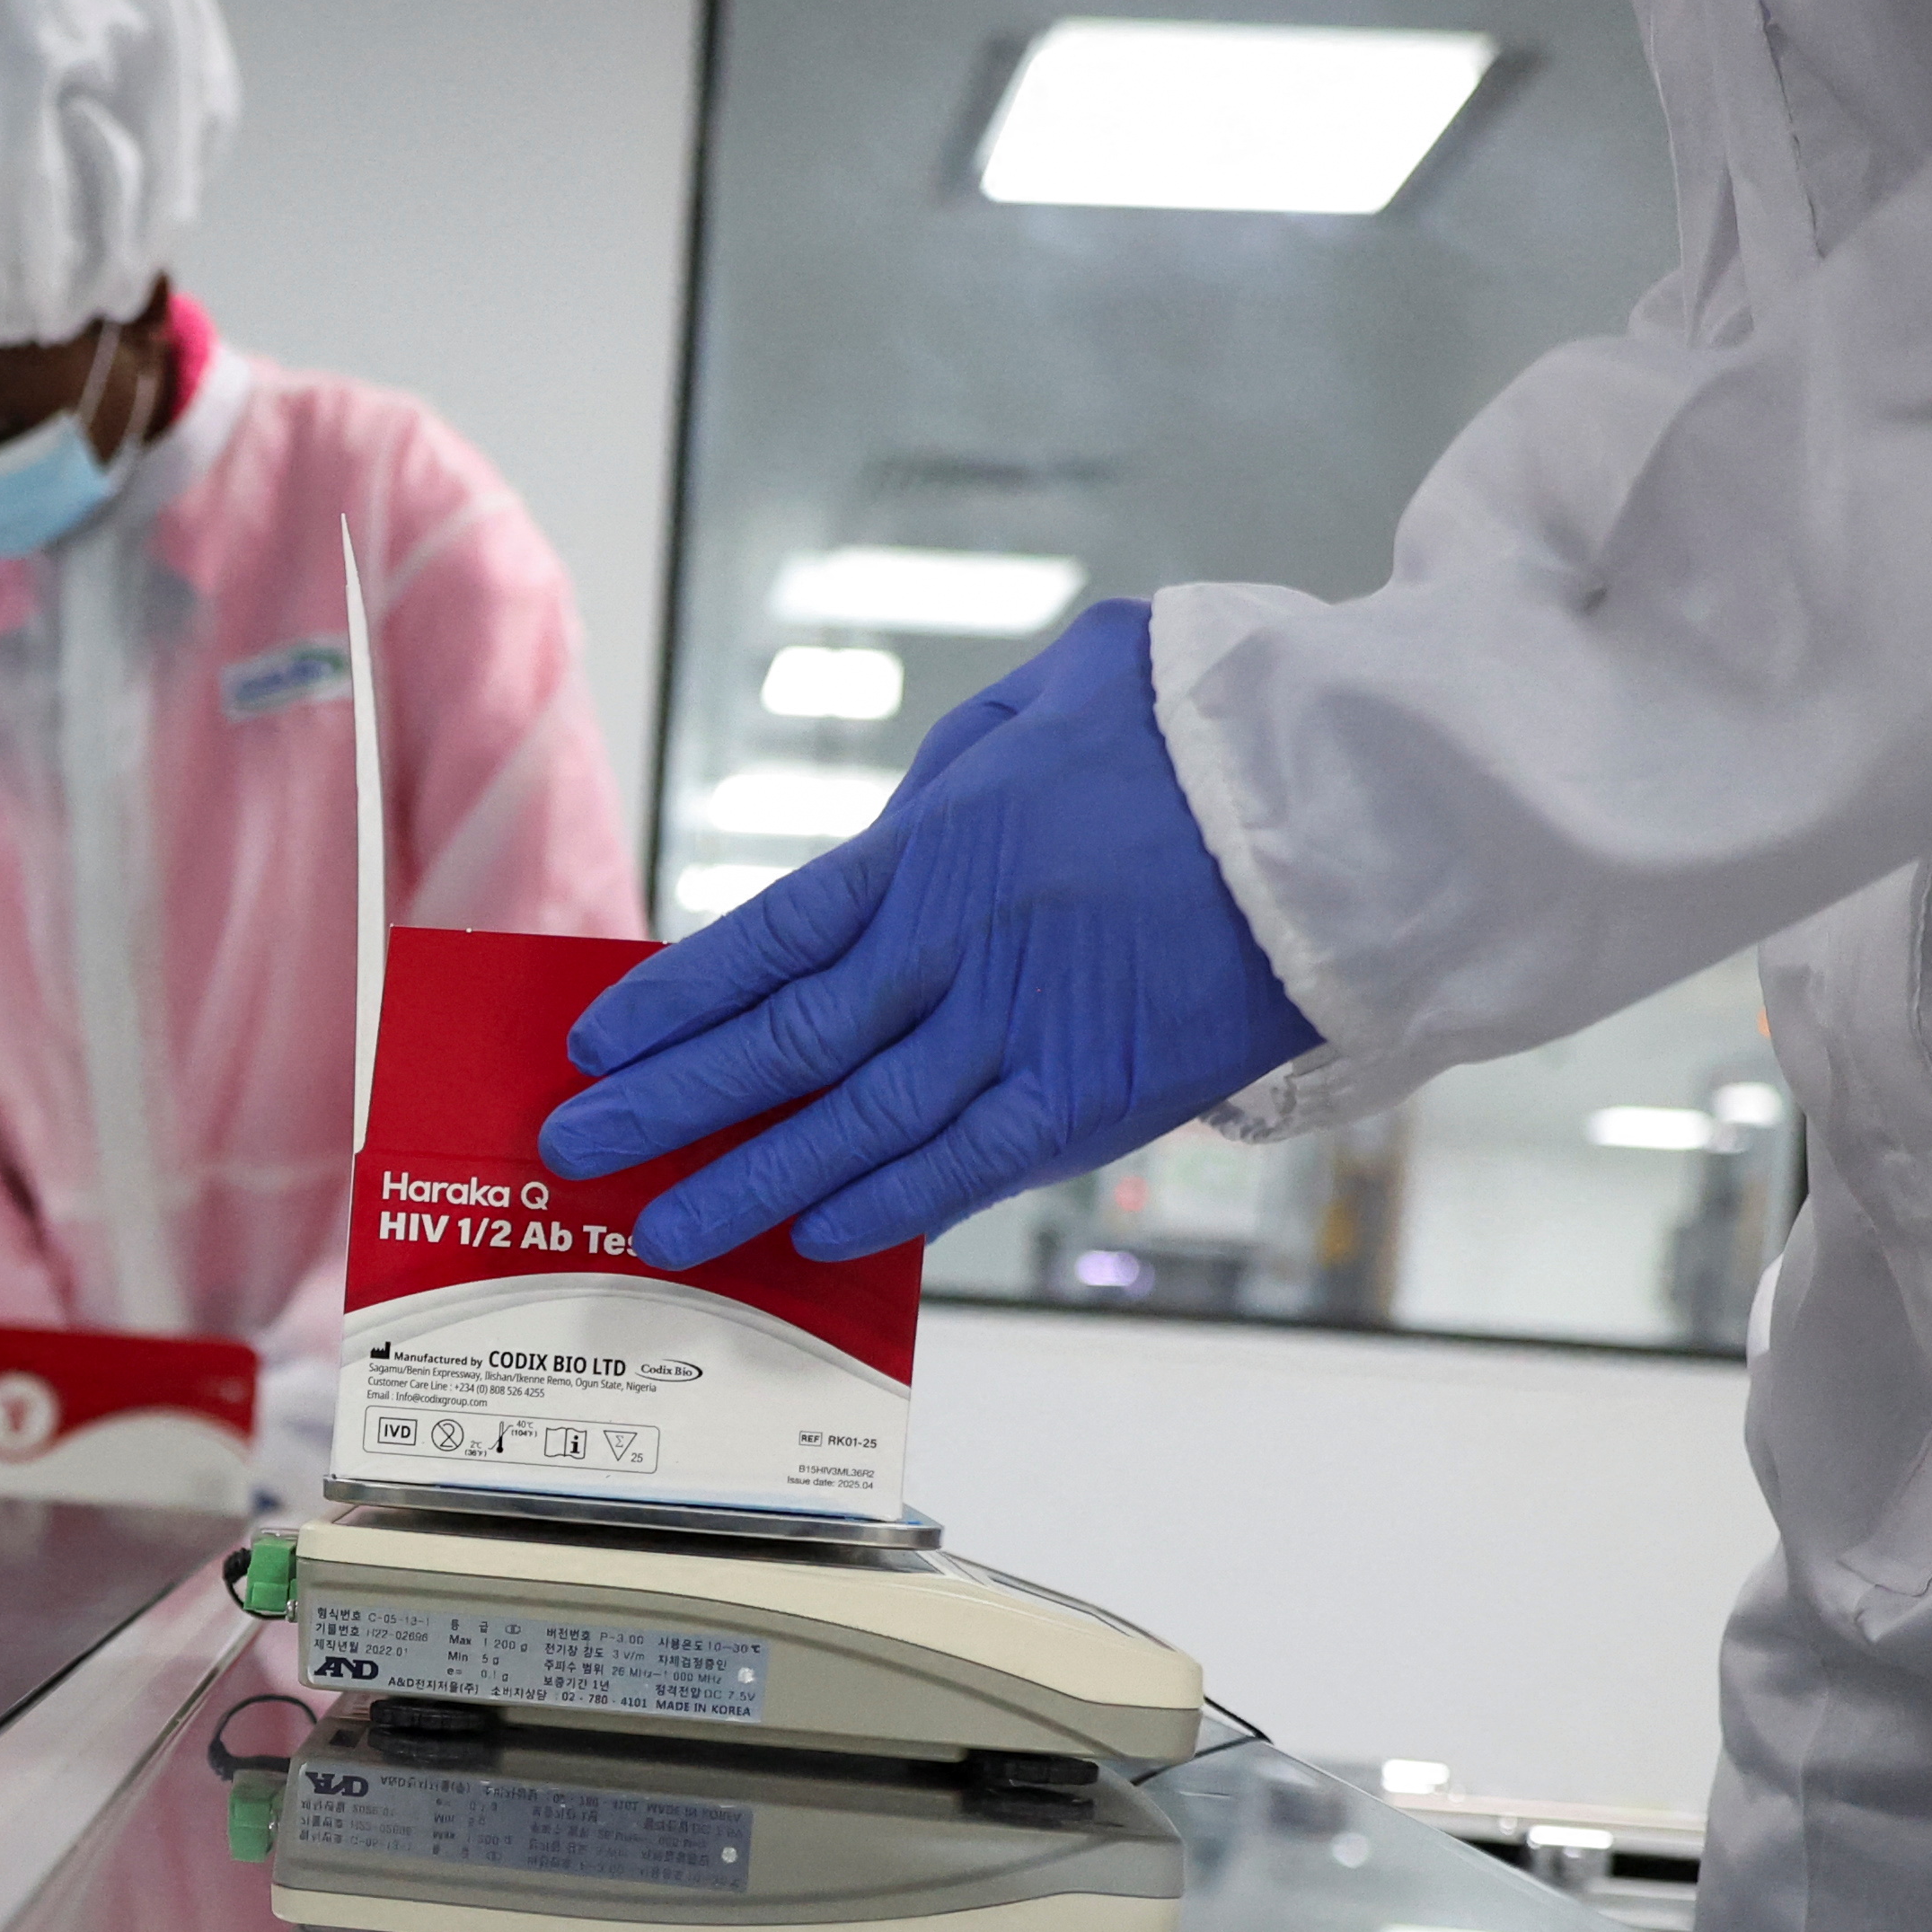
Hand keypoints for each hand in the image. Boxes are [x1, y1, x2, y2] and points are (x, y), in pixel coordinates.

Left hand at [538, 600, 1316, 1267]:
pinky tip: (811, 1236)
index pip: (763, 939)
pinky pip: (967, 1164)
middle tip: (575, 1150)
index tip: (595, 1044)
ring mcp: (1022, 1030)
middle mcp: (956, 949)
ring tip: (659, 1228)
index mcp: (933, 849)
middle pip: (779, 1044)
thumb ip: (952, 775)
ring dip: (745, 1182)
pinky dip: (885, 1205)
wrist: (1356, 797)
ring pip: (852, 1123)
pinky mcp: (1098, 1093)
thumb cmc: (1207, 727)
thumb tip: (884, 839)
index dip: (671, 1000)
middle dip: (669, 1105)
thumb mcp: (1051, 695)